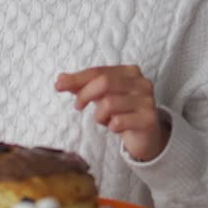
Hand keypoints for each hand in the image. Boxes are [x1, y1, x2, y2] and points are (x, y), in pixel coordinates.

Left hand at [55, 65, 169, 162]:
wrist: (146, 135)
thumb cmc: (122, 112)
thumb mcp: (102, 96)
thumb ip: (83, 86)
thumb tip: (61, 79)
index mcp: (129, 72)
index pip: (99, 71)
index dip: (77, 78)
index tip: (58, 85)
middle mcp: (141, 83)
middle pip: (105, 83)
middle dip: (85, 94)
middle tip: (78, 106)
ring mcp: (147, 100)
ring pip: (109, 103)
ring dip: (100, 116)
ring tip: (105, 120)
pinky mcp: (148, 119)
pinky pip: (118, 122)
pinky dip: (111, 126)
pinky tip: (116, 127)